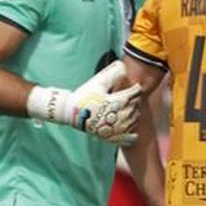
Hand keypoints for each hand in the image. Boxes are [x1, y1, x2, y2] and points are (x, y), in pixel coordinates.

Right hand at [26, 59, 142, 143]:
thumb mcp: (98, 82)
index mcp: (116, 102)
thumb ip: (112, 73)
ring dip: (134, 114)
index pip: (134, 94)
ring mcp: (115, 129)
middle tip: (131, 97)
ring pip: (134, 121)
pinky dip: (132, 134)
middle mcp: (118, 117)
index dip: (136, 89)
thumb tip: (124, 66)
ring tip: (128, 109)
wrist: (69, 112)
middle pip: (135, 107)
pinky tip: (131, 129)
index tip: (135, 87)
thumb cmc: (84, 96)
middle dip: (135, 101)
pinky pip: (128, 138)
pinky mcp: (110, 137)